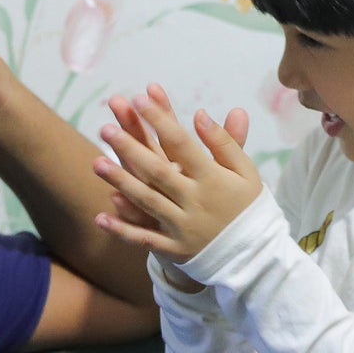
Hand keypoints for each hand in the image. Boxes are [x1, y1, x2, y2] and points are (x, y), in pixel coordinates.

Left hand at [93, 86, 259, 264]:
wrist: (256, 255)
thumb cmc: (248, 205)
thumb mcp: (246, 172)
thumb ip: (224, 143)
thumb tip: (200, 114)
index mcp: (213, 178)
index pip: (182, 143)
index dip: (160, 120)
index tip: (140, 97)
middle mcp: (195, 200)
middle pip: (157, 170)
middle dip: (130, 148)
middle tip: (106, 128)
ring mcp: (183, 226)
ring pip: (147, 201)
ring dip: (121, 182)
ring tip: (96, 163)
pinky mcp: (175, 248)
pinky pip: (145, 239)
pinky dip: (122, 230)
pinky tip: (100, 217)